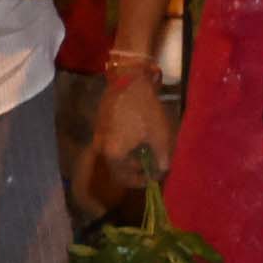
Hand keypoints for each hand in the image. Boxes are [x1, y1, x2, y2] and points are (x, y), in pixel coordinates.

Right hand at [96, 72, 175, 189]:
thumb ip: (162, 158)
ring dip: (130, 155)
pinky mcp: (100, 125)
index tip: (153, 177)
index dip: (140, 181)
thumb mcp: (159, 135)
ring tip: (147, 148)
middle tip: (152, 162)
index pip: (124, 179)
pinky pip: (112, 142)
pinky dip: (124, 144)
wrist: (128, 81)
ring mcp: (99, 136)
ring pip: (115, 154)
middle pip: (118, 167)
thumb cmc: (144, 110)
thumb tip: (163, 170)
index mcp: (114, 154)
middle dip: (136, 168)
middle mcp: (102, 148)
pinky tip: (138, 135)